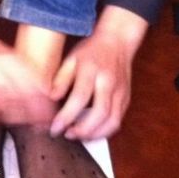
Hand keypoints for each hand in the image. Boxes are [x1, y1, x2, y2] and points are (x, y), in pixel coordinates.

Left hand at [48, 5, 147, 139]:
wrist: (118, 41)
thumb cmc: (91, 50)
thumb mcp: (71, 58)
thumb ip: (61, 78)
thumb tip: (52, 98)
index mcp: (92, 70)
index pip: (79, 98)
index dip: (66, 117)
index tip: (55, 128)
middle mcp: (109, 83)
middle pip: (100, 114)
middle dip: (82, 130)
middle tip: (66, 135)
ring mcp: (121, 92)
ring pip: (113, 122)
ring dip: (94, 134)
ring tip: (77, 135)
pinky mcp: (126, 99)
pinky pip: (118, 121)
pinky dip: (104, 131)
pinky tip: (90, 132)